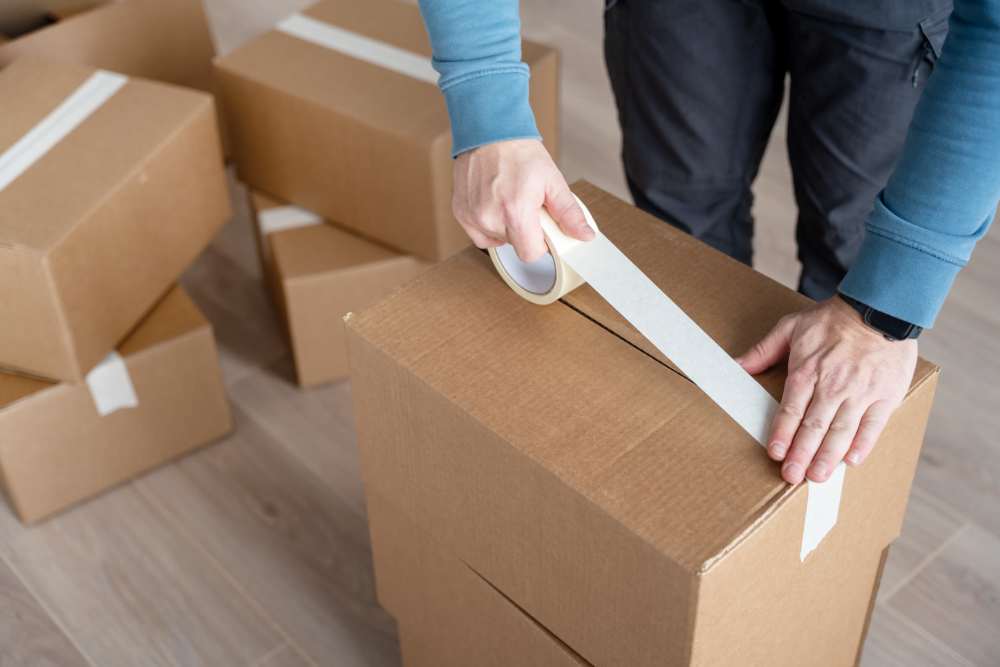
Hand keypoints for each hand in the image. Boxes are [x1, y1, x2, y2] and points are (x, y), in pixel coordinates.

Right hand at [453, 139, 593, 260]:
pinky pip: (478, 233)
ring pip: (496, 240)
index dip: (540, 244)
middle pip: (514, 245)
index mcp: (515, 212)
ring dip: (505, 227)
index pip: (530, 254)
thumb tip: (584, 235)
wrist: (488, 130)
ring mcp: (472, 216)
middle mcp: (490, 218)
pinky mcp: (460, 212)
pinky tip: (494, 204)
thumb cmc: (518, 151)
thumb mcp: (552, 180)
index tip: (542, 228)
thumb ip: (569, 212)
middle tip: (526, 205)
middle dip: (524, 231)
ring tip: (509, 201)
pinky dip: (488, 224)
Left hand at [736, 297, 917, 484]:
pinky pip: (873, 426)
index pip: (791, 410)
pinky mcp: (886, 395)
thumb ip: (763, 350)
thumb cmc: (832, 320)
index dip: (782, 434)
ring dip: (828, 457)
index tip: (775, 454)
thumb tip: (736, 365)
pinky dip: (862, 445)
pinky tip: (851, 461)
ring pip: (842, 431)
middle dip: (802, 454)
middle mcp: (833, 385)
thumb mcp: (790, 327)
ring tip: (817, 477)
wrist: (879, 308)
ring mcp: (861, 392)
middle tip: (792, 477)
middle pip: (814, 426)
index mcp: (807, 371)